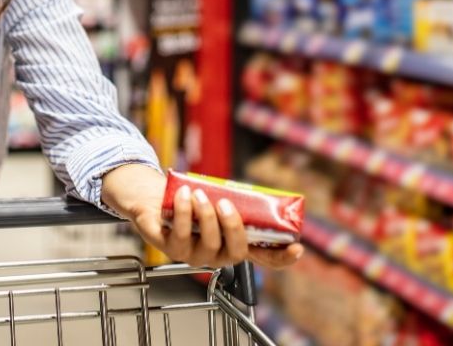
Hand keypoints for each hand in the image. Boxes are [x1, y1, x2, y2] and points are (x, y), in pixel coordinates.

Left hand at [100, 164, 302, 269]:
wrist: (155, 199)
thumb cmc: (192, 201)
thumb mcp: (218, 200)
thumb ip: (236, 201)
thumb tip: (258, 192)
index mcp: (234, 245)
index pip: (265, 260)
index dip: (282, 258)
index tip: (297, 248)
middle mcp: (217, 256)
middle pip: (236, 252)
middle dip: (232, 226)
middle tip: (224, 203)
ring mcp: (194, 255)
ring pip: (209, 243)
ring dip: (206, 216)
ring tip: (199, 194)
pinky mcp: (171, 248)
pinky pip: (182, 235)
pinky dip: (185, 212)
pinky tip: (184, 196)